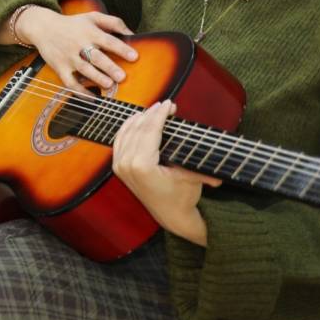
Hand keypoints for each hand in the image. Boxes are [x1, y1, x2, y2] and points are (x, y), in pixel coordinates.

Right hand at [15, 6, 137, 94]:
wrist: (42, 27)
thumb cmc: (72, 23)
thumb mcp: (92, 17)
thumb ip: (114, 22)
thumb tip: (133, 34)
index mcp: (89, 32)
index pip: (108, 41)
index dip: (121, 49)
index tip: (134, 56)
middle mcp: (79, 44)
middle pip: (96, 57)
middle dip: (109, 67)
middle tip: (121, 76)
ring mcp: (69, 57)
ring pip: (84, 69)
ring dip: (96, 77)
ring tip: (108, 84)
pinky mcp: (60, 68)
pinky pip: (70, 82)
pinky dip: (80, 91)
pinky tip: (92, 98)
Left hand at [111, 100, 215, 244]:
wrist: (170, 215)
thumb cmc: (183, 196)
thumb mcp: (191, 176)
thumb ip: (192, 157)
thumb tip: (201, 136)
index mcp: (142, 165)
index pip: (149, 131)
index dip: (159, 115)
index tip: (169, 103)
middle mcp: (126, 164)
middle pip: (137, 129)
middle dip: (151, 114)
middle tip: (165, 104)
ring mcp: (119, 166)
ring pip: (126, 133)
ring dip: (139, 119)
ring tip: (154, 109)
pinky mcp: (118, 167)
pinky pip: (120, 141)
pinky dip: (128, 128)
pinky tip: (137, 120)